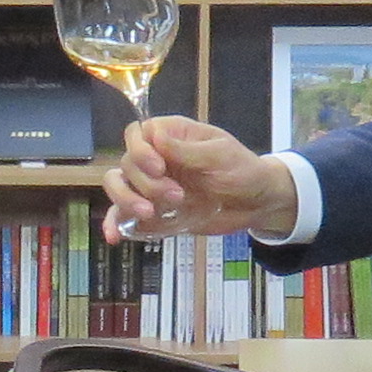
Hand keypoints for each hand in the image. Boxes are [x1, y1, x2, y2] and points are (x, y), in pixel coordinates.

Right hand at [107, 114, 300, 243]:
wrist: (256, 203)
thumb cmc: (243, 171)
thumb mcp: (220, 156)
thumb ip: (187, 150)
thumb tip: (155, 136)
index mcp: (172, 136)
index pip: (137, 134)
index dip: (141, 150)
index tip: (160, 168)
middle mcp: (156, 158)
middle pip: (127, 163)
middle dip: (146, 182)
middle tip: (178, 196)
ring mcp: (152, 185)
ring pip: (118, 186)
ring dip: (126, 200)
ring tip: (149, 213)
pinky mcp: (153, 211)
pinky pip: (124, 215)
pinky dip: (115, 224)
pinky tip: (114, 236)